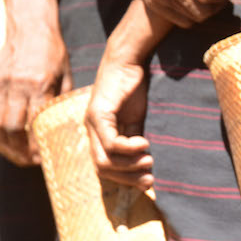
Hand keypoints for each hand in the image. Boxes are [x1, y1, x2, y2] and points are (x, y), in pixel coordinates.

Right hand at [0, 27, 70, 165]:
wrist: (29, 24)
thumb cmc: (53, 53)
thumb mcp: (66, 78)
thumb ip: (60, 104)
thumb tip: (61, 130)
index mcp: (39, 86)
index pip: (33, 125)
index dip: (35, 146)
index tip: (40, 158)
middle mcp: (16, 85)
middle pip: (10, 126)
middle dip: (18, 149)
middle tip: (28, 159)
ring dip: (3, 141)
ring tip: (15, 150)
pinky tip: (2, 134)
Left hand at [85, 52, 152, 189]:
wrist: (128, 60)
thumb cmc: (133, 89)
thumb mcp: (136, 122)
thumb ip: (135, 143)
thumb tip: (146, 169)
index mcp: (98, 135)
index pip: (104, 169)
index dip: (125, 180)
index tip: (146, 180)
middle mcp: (91, 130)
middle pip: (102, 170)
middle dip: (127, 179)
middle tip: (149, 176)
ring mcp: (92, 122)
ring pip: (105, 161)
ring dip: (130, 166)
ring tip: (149, 158)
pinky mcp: (99, 113)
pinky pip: (112, 143)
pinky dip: (130, 149)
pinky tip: (144, 142)